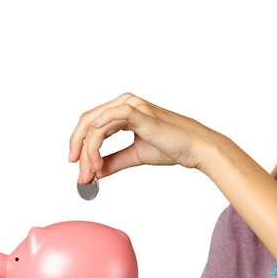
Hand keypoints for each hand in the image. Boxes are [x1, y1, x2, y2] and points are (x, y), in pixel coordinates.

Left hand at [69, 93, 214, 183]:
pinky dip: (99, 131)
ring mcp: (134, 106)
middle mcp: (127, 103)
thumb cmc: (173, 147)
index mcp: (125, 110)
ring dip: (89, 150)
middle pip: (88, 122)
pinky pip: (114, 116)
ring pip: (96, 124)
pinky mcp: (142, 113)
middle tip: (81, 174)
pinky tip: (94, 148)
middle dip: (80, 150)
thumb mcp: (136, 155)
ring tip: (92, 171)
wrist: (196, 148)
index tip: (81, 170)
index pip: (92, 125)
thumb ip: (114, 161)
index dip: (81, 147)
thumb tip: (95, 172)